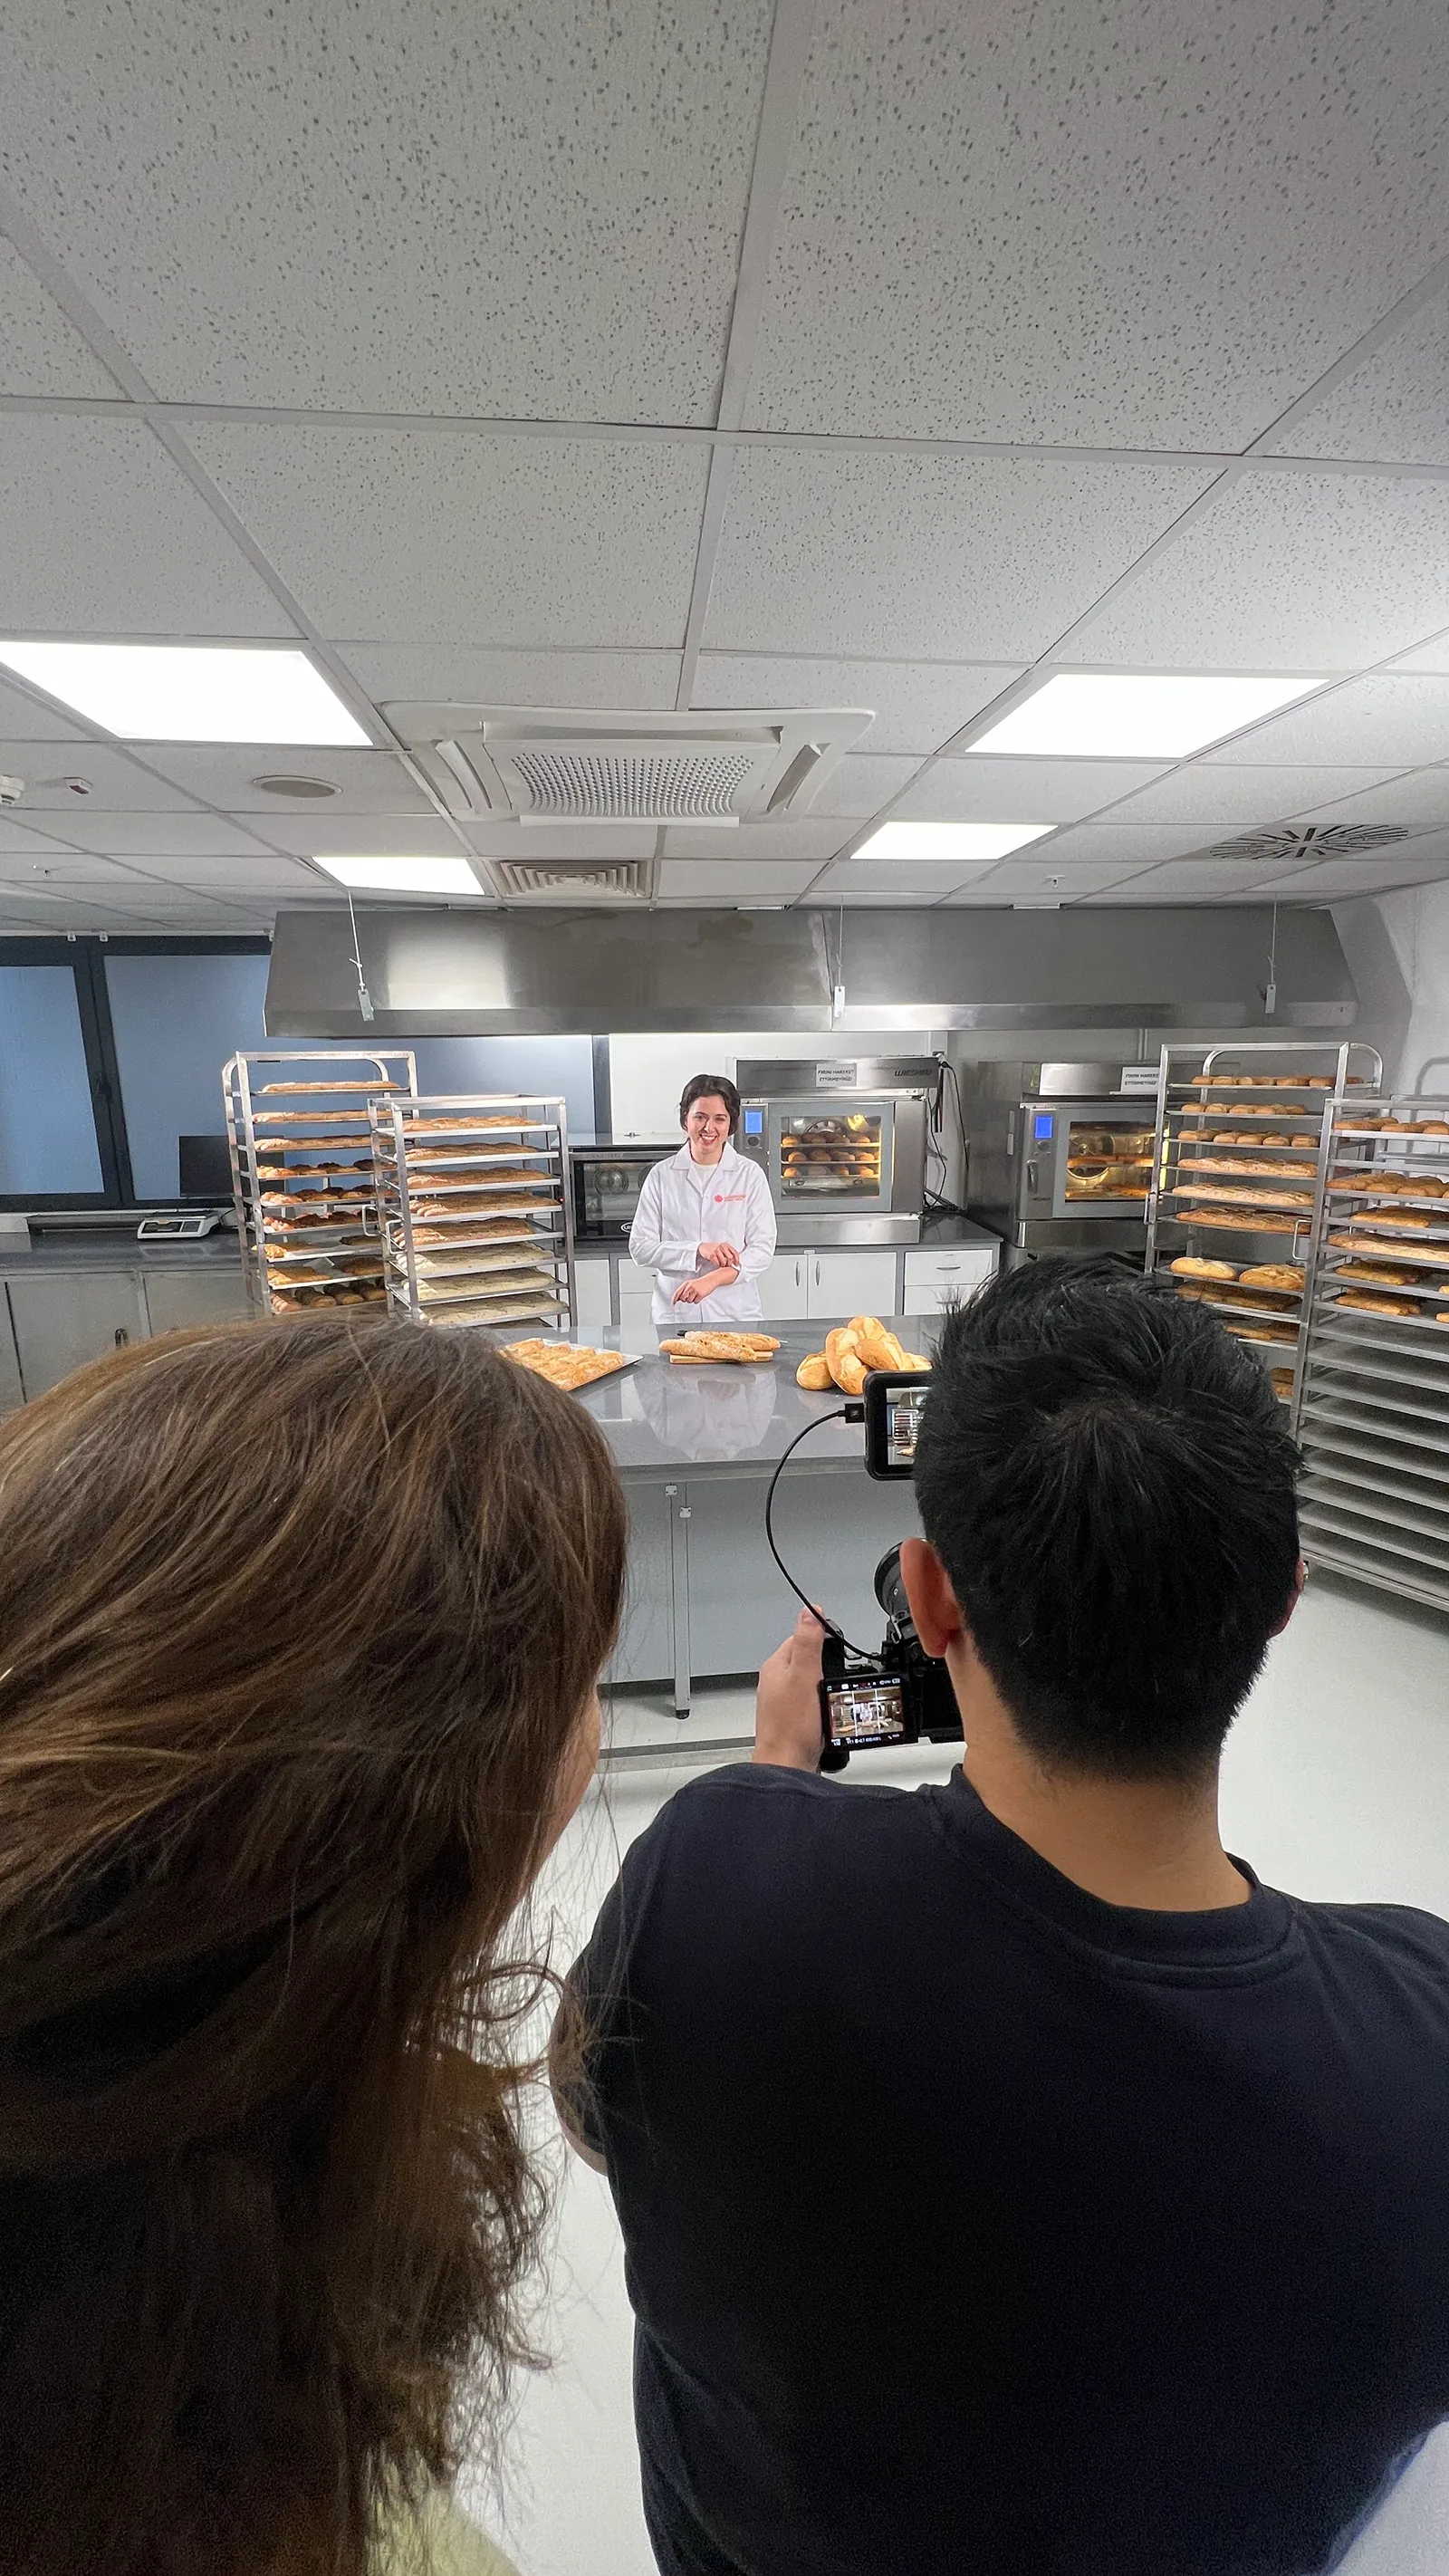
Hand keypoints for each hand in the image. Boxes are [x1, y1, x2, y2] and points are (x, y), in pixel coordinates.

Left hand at [673, 1267, 737, 1303]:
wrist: (710, 1280)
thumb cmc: (700, 1282)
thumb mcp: (690, 1284)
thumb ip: (684, 1290)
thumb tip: (678, 1298)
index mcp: (686, 1284)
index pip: (677, 1292)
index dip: (674, 1299)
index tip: (673, 1303)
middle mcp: (690, 1287)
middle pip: (683, 1298)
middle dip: (685, 1300)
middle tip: (689, 1297)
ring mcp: (695, 1290)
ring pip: (689, 1301)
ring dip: (692, 1300)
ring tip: (695, 1295)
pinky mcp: (700, 1294)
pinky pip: (695, 1302)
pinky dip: (697, 1301)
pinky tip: (699, 1296)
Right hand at [698, 1238, 737, 1268]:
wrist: (703, 1247)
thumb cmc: (714, 1248)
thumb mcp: (722, 1247)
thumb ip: (728, 1252)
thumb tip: (735, 1261)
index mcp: (726, 1245)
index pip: (735, 1252)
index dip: (737, 1260)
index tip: (736, 1264)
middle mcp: (722, 1246)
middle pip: (730, 1258)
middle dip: (729, 1263)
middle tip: (727, 1265)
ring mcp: (717, 1250)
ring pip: (724, 1261)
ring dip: (723, 1265)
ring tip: (721, 1264)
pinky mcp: (712, 1255)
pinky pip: (717, 1263)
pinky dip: (717, 1264)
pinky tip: (716, 1262)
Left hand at [754, 1607, 826, 1770]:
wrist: (787, 1767)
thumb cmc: (791, 1728)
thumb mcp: (803, 1677)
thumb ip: (807, 1643)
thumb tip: (810, 1611)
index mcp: (776, 1667)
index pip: (799, 1638)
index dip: (821, 1639)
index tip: (837, 1646)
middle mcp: (776, 1683)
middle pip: (808, 1661)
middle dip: (827, 1667)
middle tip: (837, 1676)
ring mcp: (784, 1703)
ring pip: (812, 1684)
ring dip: (827, 1689)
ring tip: (834, 1698)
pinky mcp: (793, 1720)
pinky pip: (813, 1705)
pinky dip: (825, 1707)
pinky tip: (830, 1715)